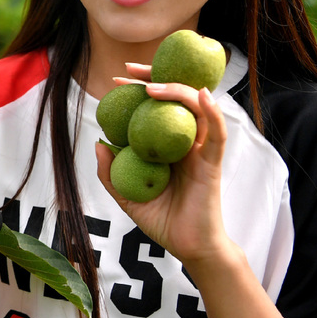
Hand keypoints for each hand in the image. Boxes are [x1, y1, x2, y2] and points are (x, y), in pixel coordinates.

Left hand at [95, 62, 233, 266]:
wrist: (189, 248)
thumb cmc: (163, 222)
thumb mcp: (127, 196)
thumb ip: (111, 174)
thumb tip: (99, 144)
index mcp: (165, 148)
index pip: (155, 110)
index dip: (140, 90)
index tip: (118, 78)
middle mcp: (184, 144)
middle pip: (176, 101)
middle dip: (155, 79)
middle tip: (130, 69)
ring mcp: (200, 151)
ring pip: (197, 110)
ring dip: (177, 92)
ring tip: (153, 86)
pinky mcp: (212, 163)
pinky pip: (217, 133)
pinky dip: (211, 113)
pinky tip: (202, 97)